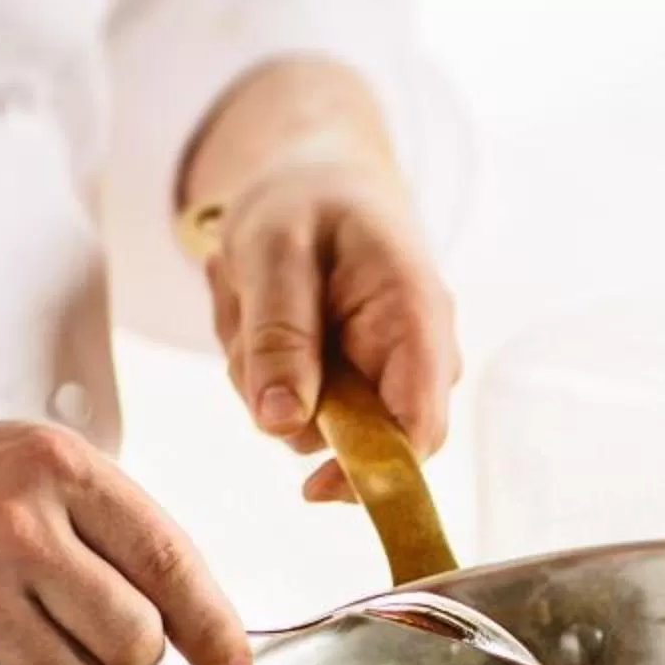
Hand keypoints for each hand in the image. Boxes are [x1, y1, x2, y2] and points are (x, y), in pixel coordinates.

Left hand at [205, 158, 458, 499]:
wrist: (317, 177)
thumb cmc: (306, 199)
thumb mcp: (274, 248)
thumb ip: (279, 333)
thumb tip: (280, 423)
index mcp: (416, 319)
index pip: (419, 429)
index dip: (375, 474)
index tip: (312, 487)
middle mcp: (417, 360)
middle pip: (360, 438)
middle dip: (288, 399)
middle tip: (246, 319)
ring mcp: (385, 376)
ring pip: (315, 426)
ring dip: (262, 378)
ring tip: (249, 301)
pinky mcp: (353, 384)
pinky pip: (301, 409)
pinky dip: (264, 372)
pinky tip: (260, 314)